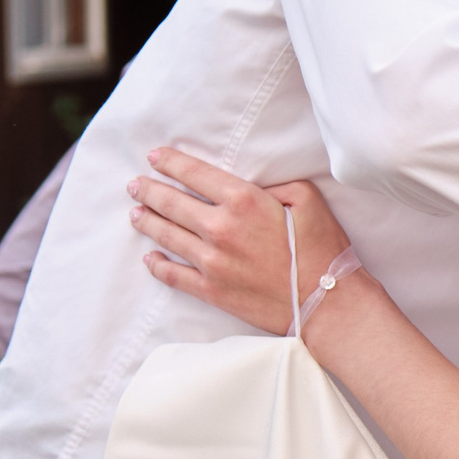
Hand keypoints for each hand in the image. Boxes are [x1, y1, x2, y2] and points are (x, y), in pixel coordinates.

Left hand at [130, 148, 350, 332]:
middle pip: (171, 204)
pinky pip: (174, 276)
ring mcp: (212, 262)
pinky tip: (150, 258)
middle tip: (134, 184)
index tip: (153, 157)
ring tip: (135, 213)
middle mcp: (220, 228)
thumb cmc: (321, 248)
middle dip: (148, 190)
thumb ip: (276, 184)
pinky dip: (158, 265)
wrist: (325, 302)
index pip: (194, 174)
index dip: (170, 162)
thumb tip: (254, 186)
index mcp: (243, 200)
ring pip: (167, 236)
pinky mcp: (212, 290)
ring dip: (147, 222)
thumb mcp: (308, 198)